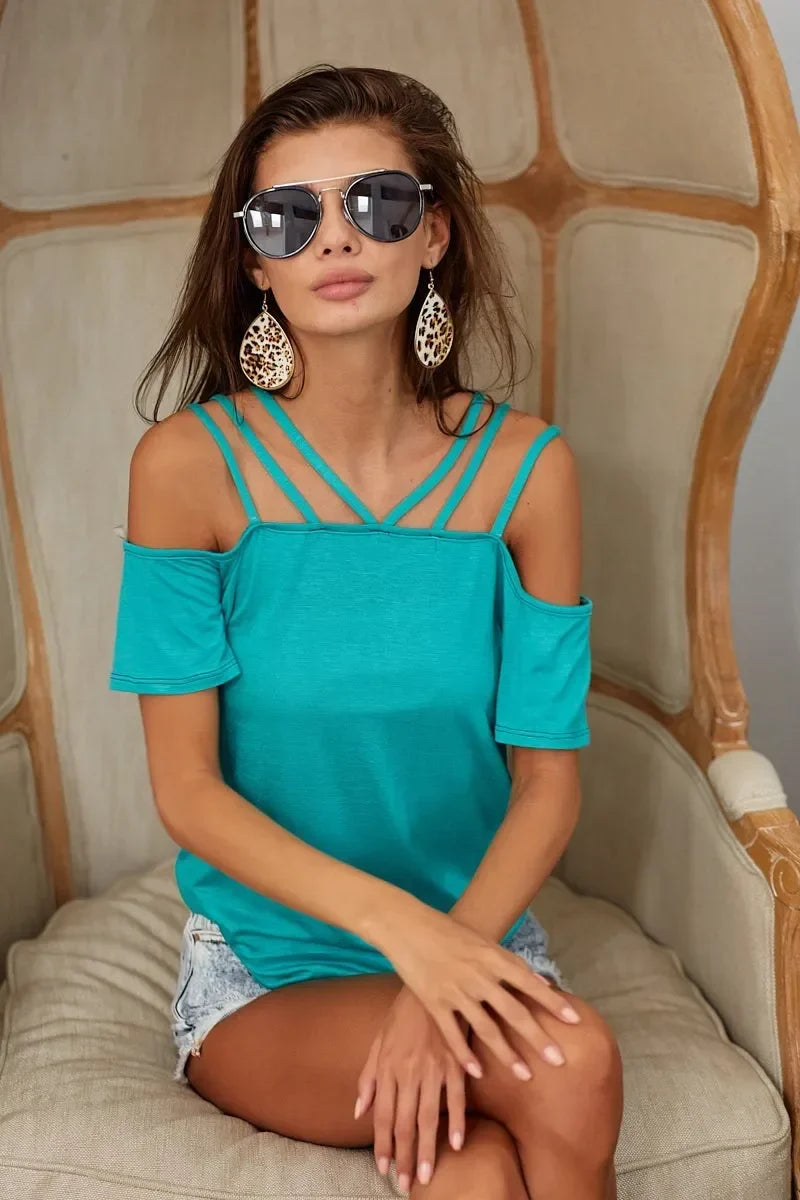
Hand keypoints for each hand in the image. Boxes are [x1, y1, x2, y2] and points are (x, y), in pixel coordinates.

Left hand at [354, 984, 469, 1189]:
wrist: (431, 984)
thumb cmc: (402, 1015)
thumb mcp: (378, 1041)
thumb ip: (368, 1077)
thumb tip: (359, 1111)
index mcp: (388, 1068)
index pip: (382, 1115)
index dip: (382, 1145)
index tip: (384, 1168)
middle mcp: (408, 1072)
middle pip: (404, 1122)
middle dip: (404, 1156)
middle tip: (407, 1183)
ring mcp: (433, 1068)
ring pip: (428, 1116)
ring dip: (428, 1149)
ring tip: (427, 1175)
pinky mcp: (456, 1061)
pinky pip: (456, 1096)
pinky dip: (457, 1120)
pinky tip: (456, 1143)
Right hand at [374, 898, 580, 1078]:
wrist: (409, 927)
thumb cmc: (450, 932)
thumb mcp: (483, 942)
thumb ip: (510, 964)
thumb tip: (541, 981)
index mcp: (492, 957)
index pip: (529, 982)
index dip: (552, 1001)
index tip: (575, 1020)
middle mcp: (478, 975)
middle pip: (513, 1011)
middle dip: (537, 1037)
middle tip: (559, 1060)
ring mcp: (455, 991)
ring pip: (486, 1028)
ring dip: (507, 1054)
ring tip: (526, 1075)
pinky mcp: (434, 1002)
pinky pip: (453, 1034)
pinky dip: (465, 1054)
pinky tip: (479, 1074)